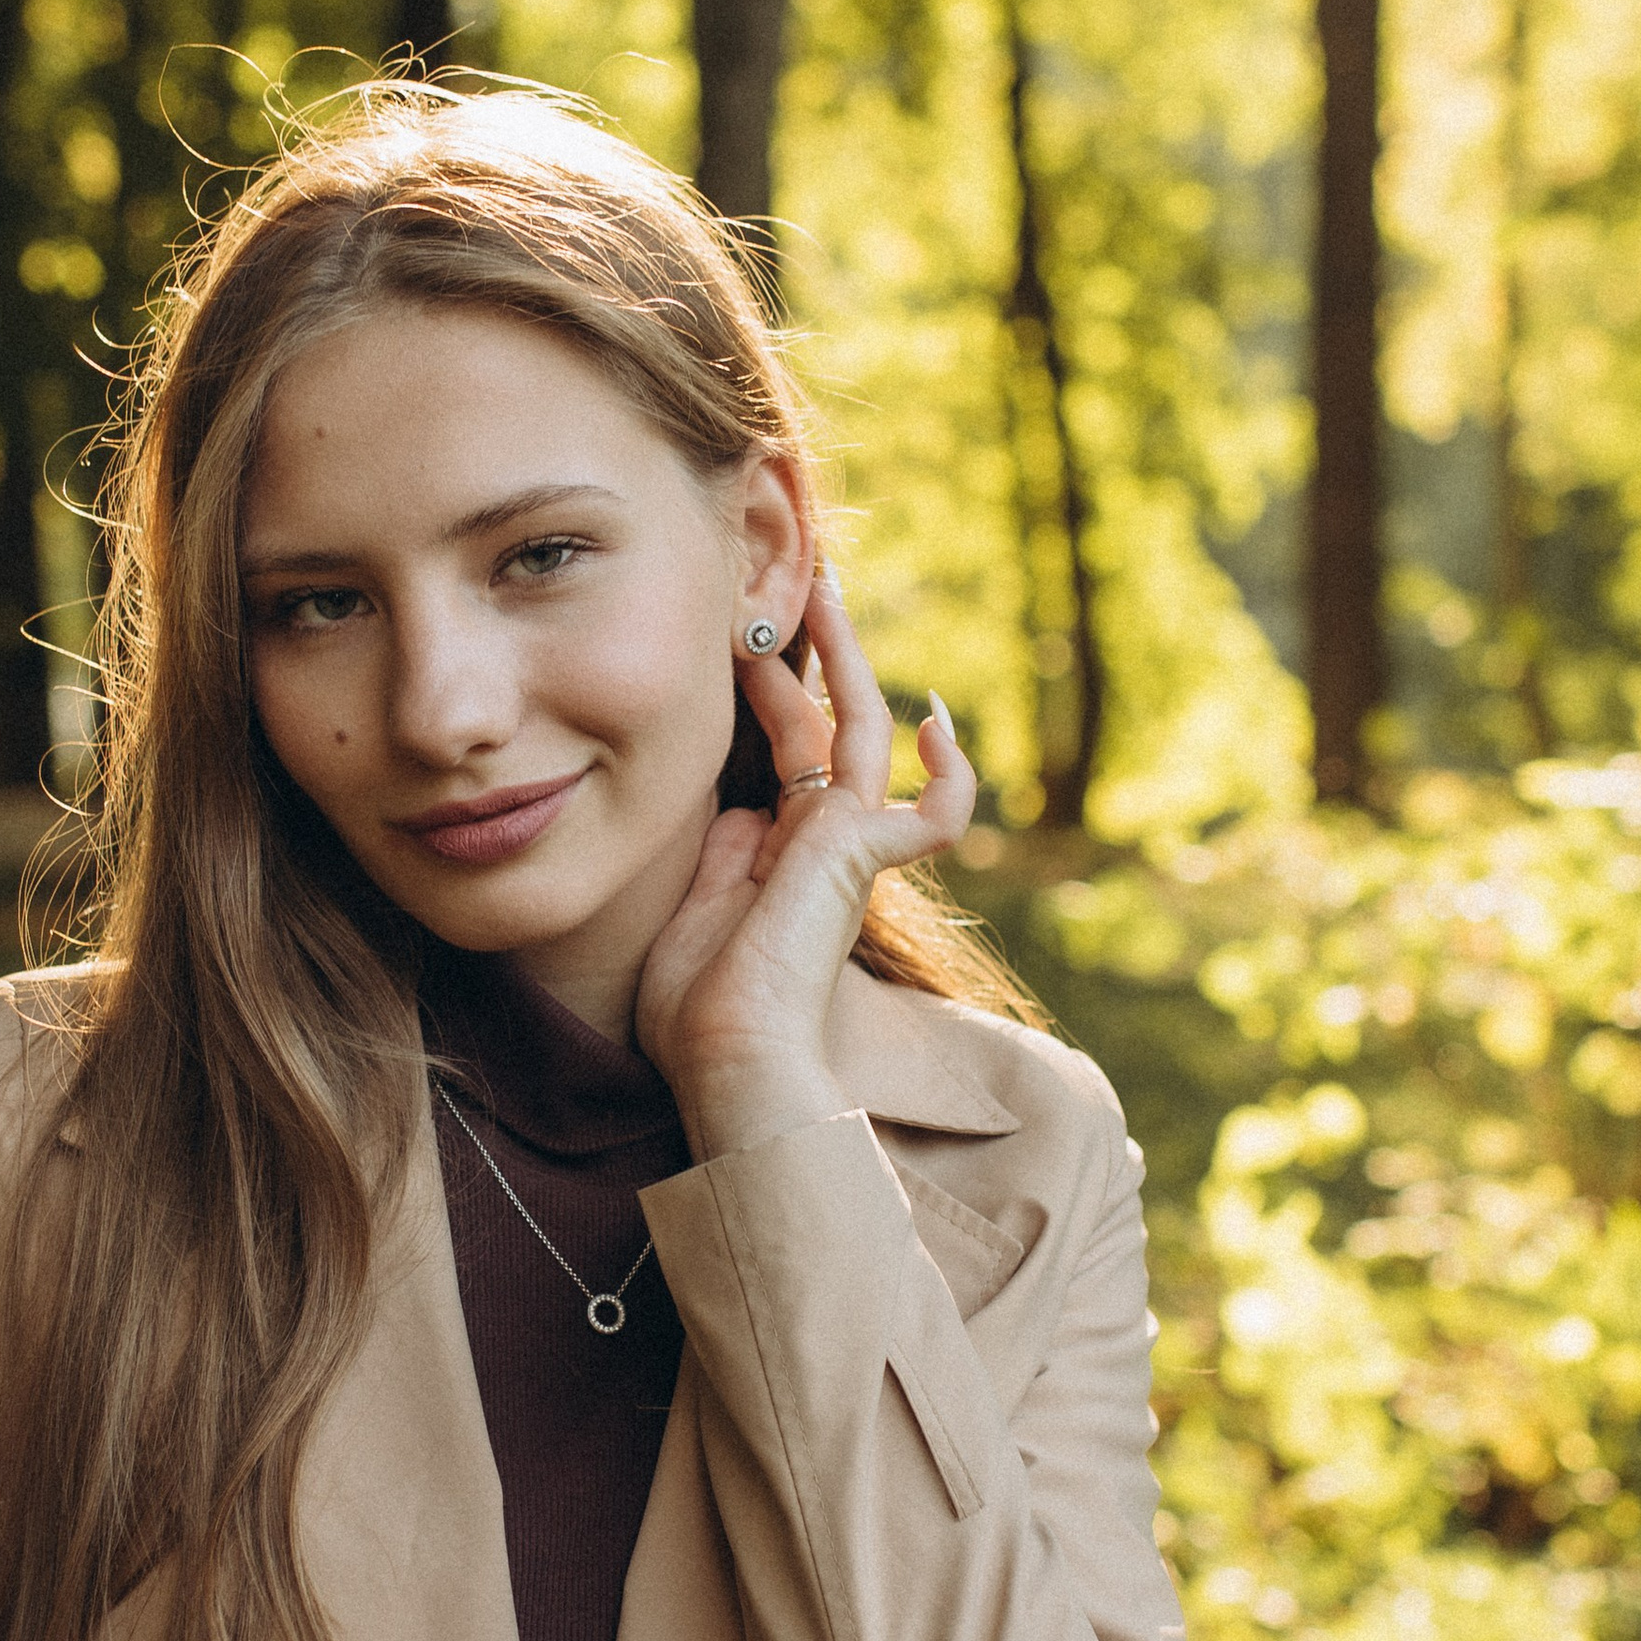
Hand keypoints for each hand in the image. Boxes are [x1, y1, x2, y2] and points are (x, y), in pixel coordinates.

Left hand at [634, 571, 977, 1159]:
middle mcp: (822, 848)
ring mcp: (847, 852)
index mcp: (782, 858)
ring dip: (847, 660)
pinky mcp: (862, 860)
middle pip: (831, 727)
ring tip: (823, 587)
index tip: (745, 642)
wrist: (726, 1060)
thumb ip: (718, 857)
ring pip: (864, 735)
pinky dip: (949, 775)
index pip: (789, 753)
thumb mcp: (691, 913)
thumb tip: (734, 810)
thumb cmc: (699, 1016)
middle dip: (816, 653)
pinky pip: (932, 813)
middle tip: (800, 580)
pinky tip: (938, 727)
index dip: (772, 693)